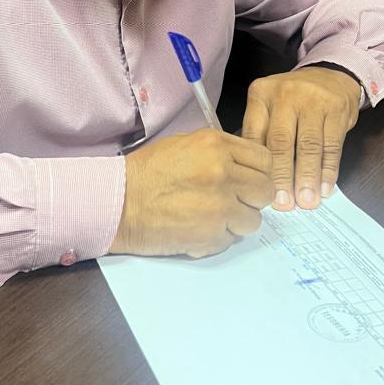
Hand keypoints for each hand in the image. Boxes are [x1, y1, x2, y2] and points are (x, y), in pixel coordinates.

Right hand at [110, 130, 274, 258]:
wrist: (118, 203)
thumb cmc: (145, 174)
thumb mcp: (184, 145)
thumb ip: (219, 153)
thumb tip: (245, 166)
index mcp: (216, 146)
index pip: (264, 160)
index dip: (258, 173)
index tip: (249, 180)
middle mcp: (223, 173)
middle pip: (265, 191)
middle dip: (252, 199)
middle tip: (234, 201)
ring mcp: (220, 206)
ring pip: (254, 220)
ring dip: (237, 221)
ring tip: (213, 217)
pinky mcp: (212, 234)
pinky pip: (232, 239)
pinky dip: (219, 237)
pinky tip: (198, 228)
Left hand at [241, 67, 361, 210]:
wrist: (331, 75)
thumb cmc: (294, 100)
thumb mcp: (271, 106)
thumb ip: (262, 134)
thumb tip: (257, 178)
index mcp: (260, 94)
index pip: (255, 135)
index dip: (259, 168)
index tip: (260, 192)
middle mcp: (285, 95)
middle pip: (281, 142)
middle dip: (282, 177)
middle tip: (284, 204)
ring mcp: (313, 100)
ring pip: (308, 146)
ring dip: (307, 177)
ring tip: (307, 201)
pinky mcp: (336, 110)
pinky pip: (332, 145)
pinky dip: (328, 170)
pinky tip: (325, 188)